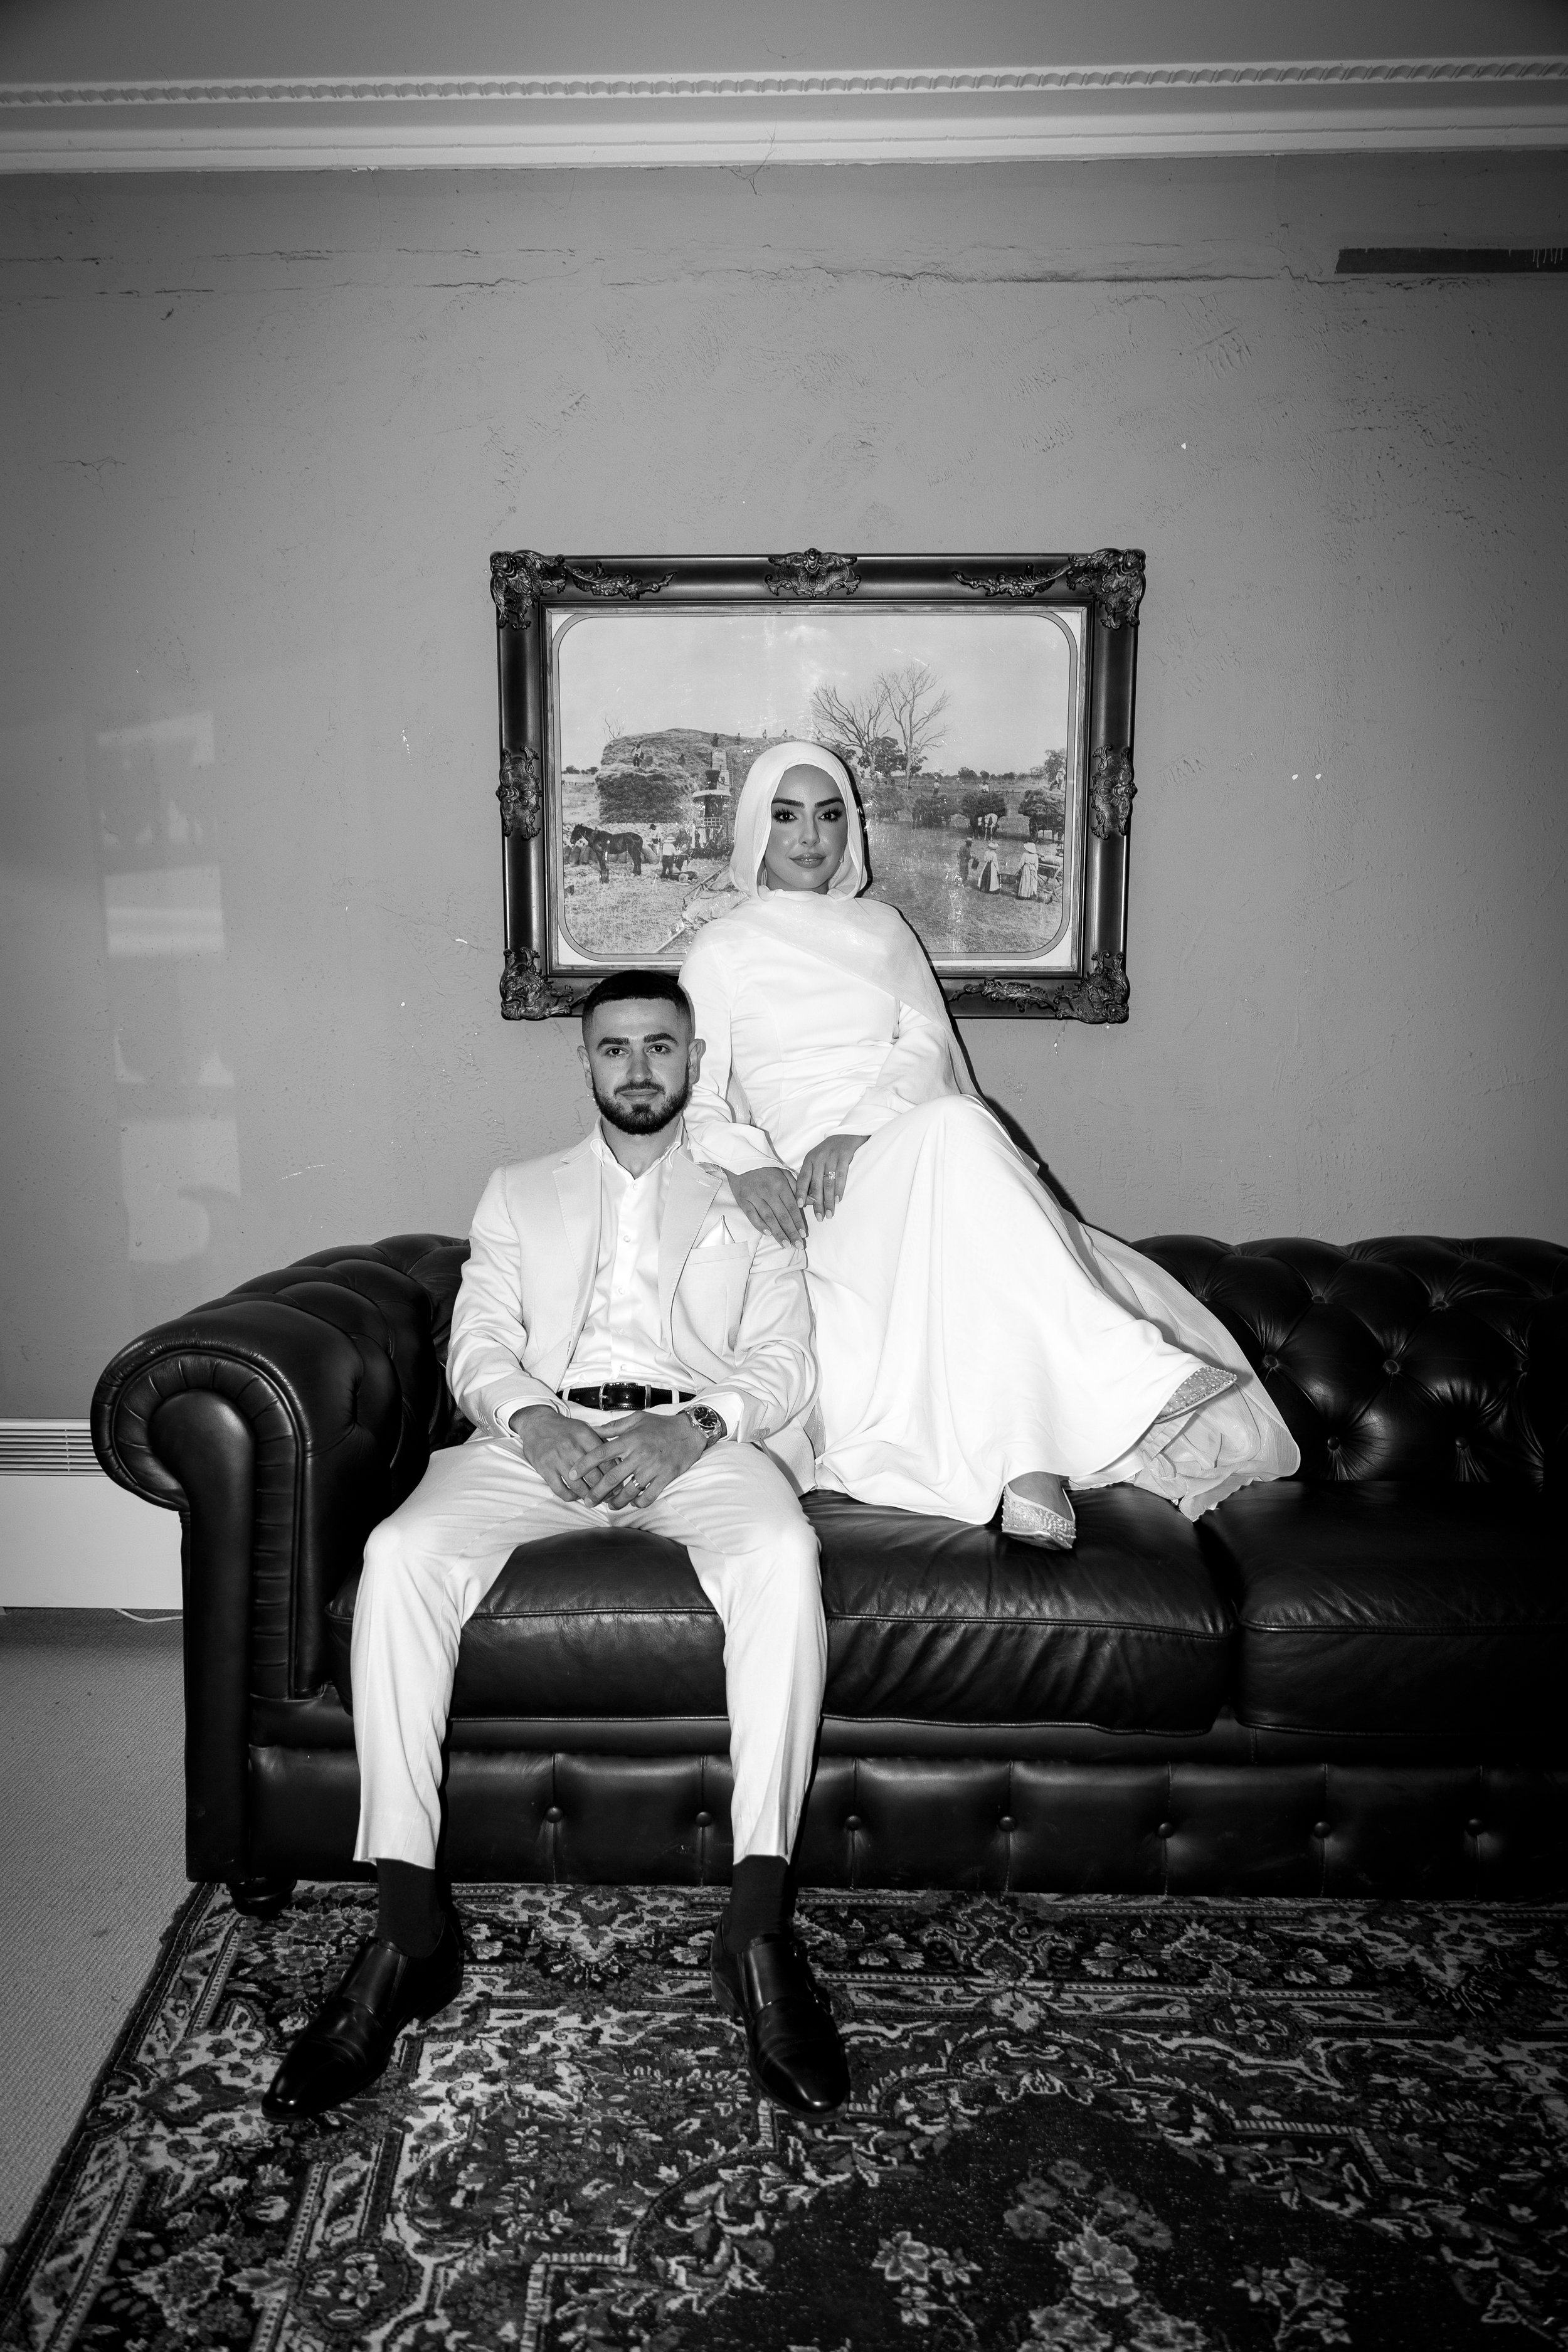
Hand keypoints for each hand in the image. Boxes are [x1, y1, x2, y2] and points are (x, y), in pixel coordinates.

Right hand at [506, 1406, 610, 1501]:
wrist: (536, 1423)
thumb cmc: (563, 1428)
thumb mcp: (584, 1429)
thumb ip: (599, 1443)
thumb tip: (617, 1460)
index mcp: (585, 1436)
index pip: (605, 1461)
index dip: (613, 1477)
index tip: (617, 1485)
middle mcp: (572, 1448)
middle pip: (594, 1477)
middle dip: (603, 1491)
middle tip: (607, 1496)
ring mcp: (557, 1459)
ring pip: (578, 1486)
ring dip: (587, 1496)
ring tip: (592, 1499)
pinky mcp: (545, 1469)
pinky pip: (560, 1489)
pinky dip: (570, 1496)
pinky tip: (575, 1496)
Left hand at [580, 1410, 706, 1509]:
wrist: (690, 1431)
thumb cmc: (660, 1424)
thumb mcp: (636, 1419)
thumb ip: (613, 1427)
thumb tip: (593, 1431)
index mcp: (629, 1439)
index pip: (600, 1453)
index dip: (584, 1465)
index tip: (572, 1474)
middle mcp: (639, 1454)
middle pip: (612, 1478)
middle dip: (596, 1492)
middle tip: (588, 1501)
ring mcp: (653, 1467)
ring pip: (629, 1490)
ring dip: (617, 1502)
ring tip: (610, 1506)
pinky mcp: (666, 1477)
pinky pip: (649, 1495)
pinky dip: (639, 1502)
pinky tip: (634, 1503)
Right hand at [729, 1165, 806, 1246]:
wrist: (741, 1159)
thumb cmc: (765, 1168)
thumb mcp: (784, 1173)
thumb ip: (797, 1188)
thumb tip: (812, 1202)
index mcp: (780, 1185)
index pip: (792, 1207)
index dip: (798, 1222)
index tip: (804, 1234)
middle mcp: (768, 1192)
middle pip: (782, 1215)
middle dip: (791, 1232)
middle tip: (798, 1244)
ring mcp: (755, 1196)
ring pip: (768, 1218)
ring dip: (778, 1232)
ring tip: (786, 1244)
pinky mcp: (743, 1200)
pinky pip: (752, 1215)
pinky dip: (759, 1225)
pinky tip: (767, 1233)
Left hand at [794, 1133, 868, 1219]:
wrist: (847, 1133)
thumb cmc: (830, 1150)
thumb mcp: (817, 1159)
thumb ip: (812, 1175)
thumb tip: (809, 1197)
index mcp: (809, 1159)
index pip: (803, 1178)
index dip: (801, 1193)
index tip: (799, 1206)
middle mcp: (819, 1158)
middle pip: (816, 1184)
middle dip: (817, 1203)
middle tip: (819, 1218)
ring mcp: (831, 1157)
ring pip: (828, 1183)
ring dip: (828, 1201)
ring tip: (829, 1214)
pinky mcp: (844, 1156)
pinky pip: (841, 1175)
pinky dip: (839, 1189)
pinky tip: (838, 1200)